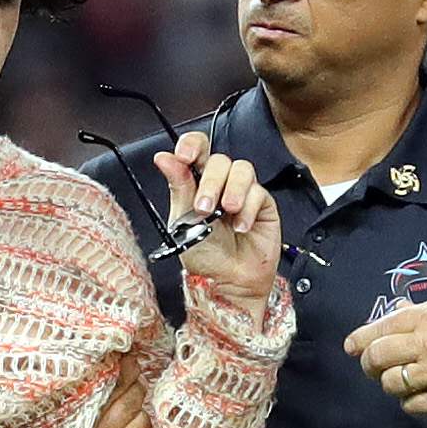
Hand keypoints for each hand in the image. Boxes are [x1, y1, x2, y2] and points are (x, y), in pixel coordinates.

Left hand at [157, 131, 279, 297]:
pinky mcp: (263, 205)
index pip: (197, 149)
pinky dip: (248, 209)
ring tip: (226, 213)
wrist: (227, 283)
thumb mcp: (182, 220)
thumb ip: (178, 186)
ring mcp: (243, 192)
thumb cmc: (204, 257)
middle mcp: (221, 184)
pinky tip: (241, 227)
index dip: (192, 145)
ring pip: (242, 169)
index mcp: (197, 182)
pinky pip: (259, 193)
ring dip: (232, 190)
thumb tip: (163, 158)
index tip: (184, 155)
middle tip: (204, 207)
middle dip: (210, 181)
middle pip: (219, 160)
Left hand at [346, 293, 426, 415]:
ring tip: (398, 381)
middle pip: (378, 358)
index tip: (351, 346)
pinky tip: (417, 396)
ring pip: (391, 385)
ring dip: (389, 383)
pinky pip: (413, 406)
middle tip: (371, 367)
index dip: (362, 339)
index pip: (382, 328)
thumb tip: (399, 313)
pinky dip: (409, 402)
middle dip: (369, 363)